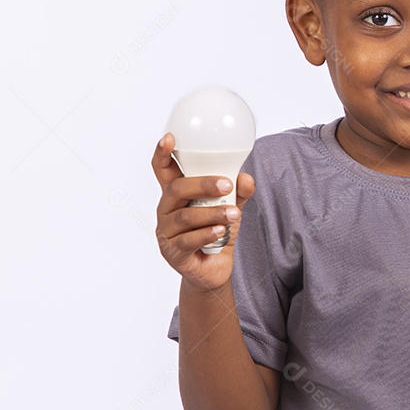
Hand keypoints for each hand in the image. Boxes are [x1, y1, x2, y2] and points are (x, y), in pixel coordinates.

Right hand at [152, 132, 255, 291]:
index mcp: (177, 194)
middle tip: (228, 185)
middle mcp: (166, 210)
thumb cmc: (216, 233)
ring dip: (213, 213)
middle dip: (203, 184)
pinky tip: (221, 232)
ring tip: (234, 214)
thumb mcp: (231, 208)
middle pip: (177, 189)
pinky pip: (188, 240)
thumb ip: (239, 193)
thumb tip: (247, 178)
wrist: (213, 271)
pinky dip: (207, 234)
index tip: (169, 137)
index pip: (163, 170)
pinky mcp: (173, 252)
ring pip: (186, 216)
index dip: (163, 153)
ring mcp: (166, 232)